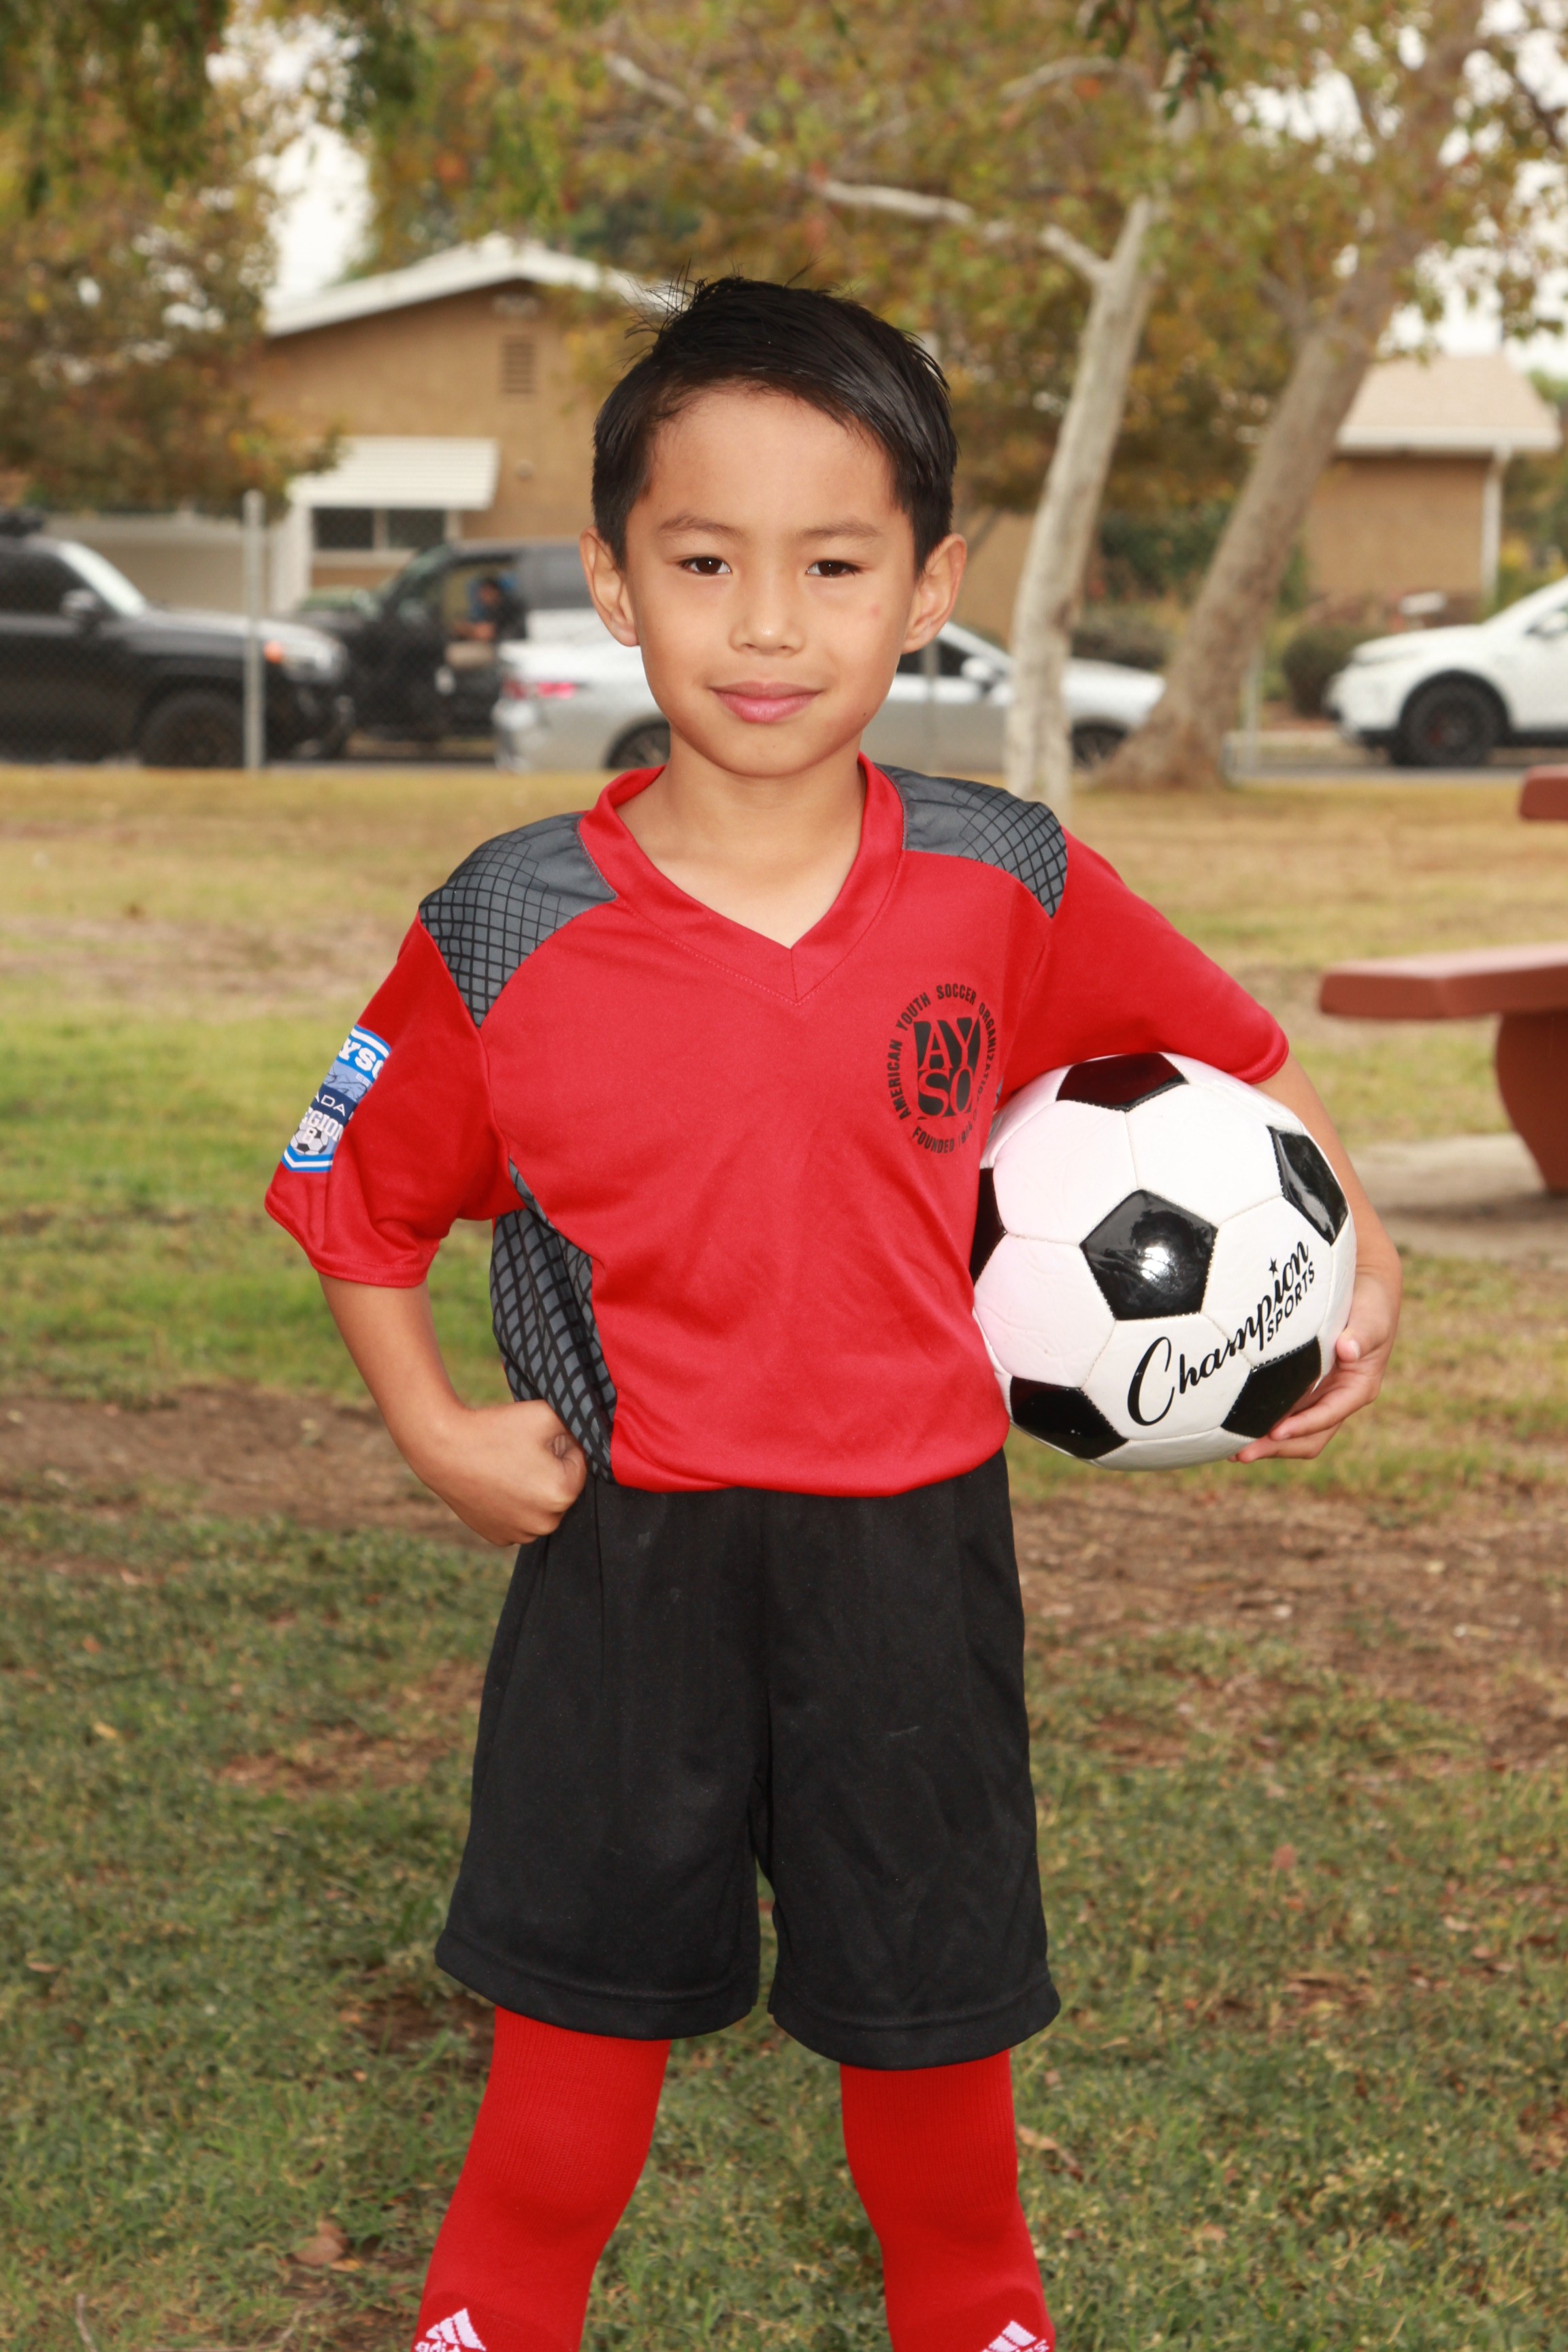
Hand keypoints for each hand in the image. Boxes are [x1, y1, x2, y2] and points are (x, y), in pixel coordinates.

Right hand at [409, 1398, 587, 1543]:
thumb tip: (588, 1433)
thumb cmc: (495, 1430)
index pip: (579, 1462)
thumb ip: (577, 1423)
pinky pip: (519, 1519)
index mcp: (563, 1493)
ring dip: (532, 1488)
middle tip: (519, 1451)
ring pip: (541, 1505)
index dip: (558, 1444)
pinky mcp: (499, 1538)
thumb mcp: (545, 1414)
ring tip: (505, 1467)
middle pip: (560, 1487)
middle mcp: (546, 1523)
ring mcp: (521, 1535)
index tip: (532, 1439)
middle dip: (548, 1468)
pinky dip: (513, 1504)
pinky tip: (496, 1484)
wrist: (443, 1450)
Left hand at [1233, 1260, 1399, 1463]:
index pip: (1328, 1417)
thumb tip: (1347, 1351)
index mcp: (1357, 1389)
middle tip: (1241, 1454)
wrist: (1366, 1290)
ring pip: (1293, 1431)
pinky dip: (1262, 1423)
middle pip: (1309, 1436)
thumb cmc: (1371, 1304)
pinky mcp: (1304, 1388)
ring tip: (1230, 1451)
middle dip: (1277, 1448)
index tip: (1274, 1432)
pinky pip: (1284, 1413)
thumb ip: (1361, 1335)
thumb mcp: (1372, 1318)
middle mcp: (1338, 1399)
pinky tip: (1234, 1428)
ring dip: (1266, 1444)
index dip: (1302, 1426)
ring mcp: (1320, 1396)